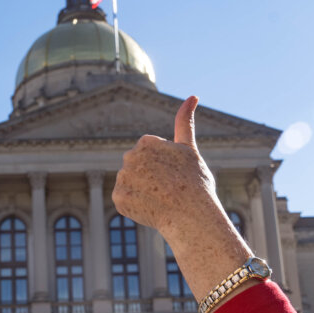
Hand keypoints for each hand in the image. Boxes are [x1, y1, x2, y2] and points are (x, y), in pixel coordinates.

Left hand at [113, 96, 250, 301]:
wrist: (191, 216)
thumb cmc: (196, 183)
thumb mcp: (190, 149)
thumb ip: (185, 122)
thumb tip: (192, 96)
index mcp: (146, 142)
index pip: (148, 152)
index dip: (163, 166)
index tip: (174, 174)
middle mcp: (130, 156)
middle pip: (136, 167)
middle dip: (148, 176)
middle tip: (167, 188)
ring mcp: (122, 178)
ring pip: (129, 183)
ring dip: (140, 191)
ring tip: (159, 199)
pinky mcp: (117, 199)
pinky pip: (123, 200)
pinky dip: (134, 205)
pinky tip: (150, 208)